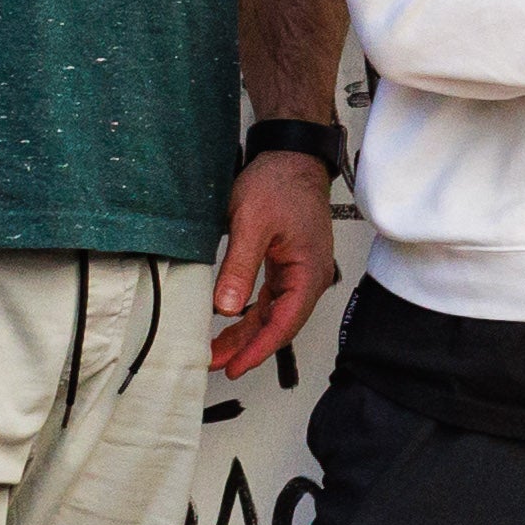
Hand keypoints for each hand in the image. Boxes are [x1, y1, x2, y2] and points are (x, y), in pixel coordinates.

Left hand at [211, 150, 336, 377]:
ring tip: (217, 350)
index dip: (258, 349)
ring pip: (272, 313)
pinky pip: (270, 298)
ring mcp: (298, 271)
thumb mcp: (252, 224)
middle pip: (278, 324)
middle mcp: (308, 276)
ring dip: (246, 332)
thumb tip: (227, 307)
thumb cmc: (279, 183)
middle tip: (217, 364)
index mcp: (308, 272)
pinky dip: (250, 313)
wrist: (289, 156)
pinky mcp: (286, 264)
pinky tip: (231, 321)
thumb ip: (240, 268)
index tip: (235, 367)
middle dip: (247, 346)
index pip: (284, 324)